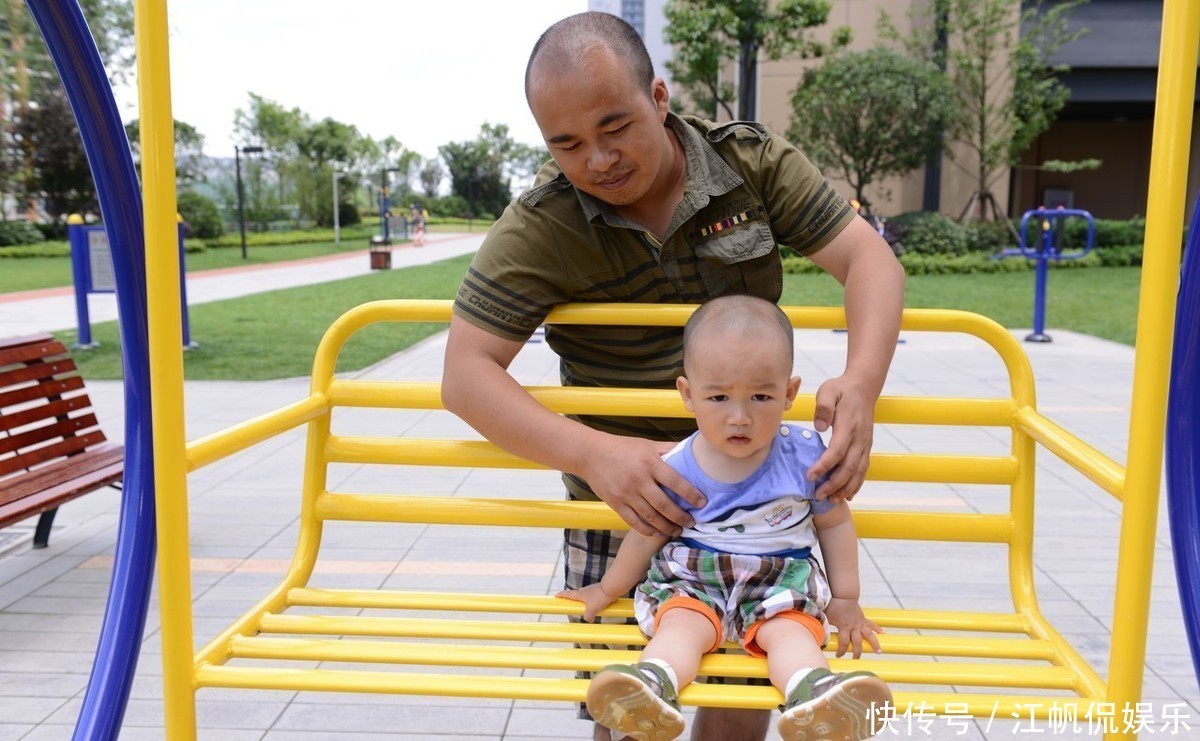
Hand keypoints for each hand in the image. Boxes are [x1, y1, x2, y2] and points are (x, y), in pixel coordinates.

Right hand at [557, 582, 618, 621]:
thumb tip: (588, 620)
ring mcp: (594, 590)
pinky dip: (598, 602)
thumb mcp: (591, 609)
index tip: (556, 595)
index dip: (562, 595)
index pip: (569, 594)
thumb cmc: (600, 597)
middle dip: (576, 599)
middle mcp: (586, 591)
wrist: (612, 588)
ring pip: (589, 597)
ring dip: (589, 602)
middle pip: (578, 595)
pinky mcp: (601, 591)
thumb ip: (588, 616)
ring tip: (592, 609)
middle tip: (574, 604)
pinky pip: (598, 598)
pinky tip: (603, 607)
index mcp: (580, 594)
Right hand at [580, 435, 706, 537]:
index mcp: (649, 463)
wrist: (590, 454)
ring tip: (678, 530)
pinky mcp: (616, 504)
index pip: (675, 481)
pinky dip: (648, 530)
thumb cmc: (622, 447)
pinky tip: (658, 532)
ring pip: (651, 517)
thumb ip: (668, 450)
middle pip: (664, 505)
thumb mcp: (646, 444)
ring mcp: (626, 494)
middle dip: (681, 517)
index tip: (702, 503)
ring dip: (667, 527)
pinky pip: (635, 522)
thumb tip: (690, 452)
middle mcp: (639, 480)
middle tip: (692, 523)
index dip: (691, 495)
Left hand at [808, 374, 875, 501]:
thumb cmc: (842, 390)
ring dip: (845, 488)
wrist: (864, 387)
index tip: (810, 476)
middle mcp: (859, 439)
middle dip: (833, 484)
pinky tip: (847, 495)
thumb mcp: (828, 391)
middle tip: (817, 495)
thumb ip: (823, 407)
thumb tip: (819, 427)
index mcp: (848, 426)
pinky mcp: (866, 447)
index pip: (836, 451)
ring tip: (831, 500)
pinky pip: (863, 470)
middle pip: (848, 467)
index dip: (824, 466)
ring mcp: (865, 444)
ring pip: (858, 472)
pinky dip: (856, 484)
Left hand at [824, 597, 882, 658]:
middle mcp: (854, 627)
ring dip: (875, 644)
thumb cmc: (834, 605)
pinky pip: (871, 624)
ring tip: (879, 652)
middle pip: (857, 643)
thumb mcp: (826, 616)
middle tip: (855, 660)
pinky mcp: (863, 618)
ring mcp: (860, 623)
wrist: (844, 595)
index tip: (838, 656)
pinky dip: (877, 629)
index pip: (844, 643)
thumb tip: (817, 634)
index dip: (841, 651)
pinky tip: (883, 633)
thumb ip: (824, 626)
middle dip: (857, 653)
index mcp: (844, 627)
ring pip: (869, 635)